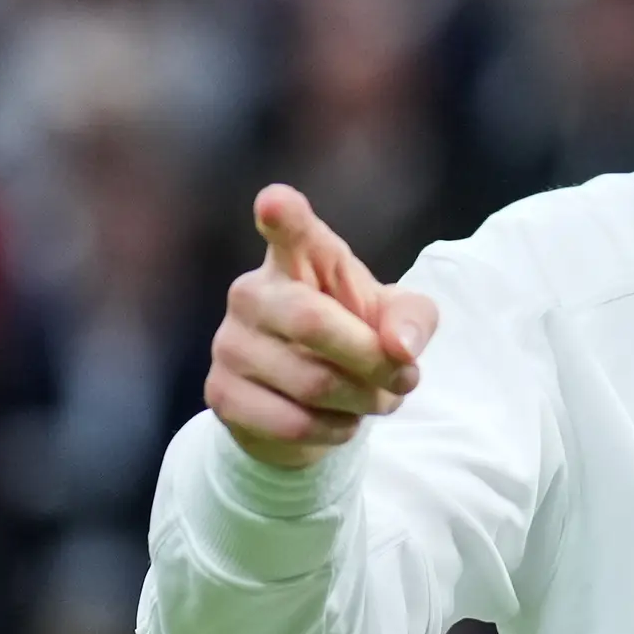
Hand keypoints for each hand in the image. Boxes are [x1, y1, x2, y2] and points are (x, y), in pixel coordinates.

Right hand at [206, 183, 439, 469]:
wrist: (309, 404)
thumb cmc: (354, 339)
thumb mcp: (396, 320)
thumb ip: (412, 319)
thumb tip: (400, 349)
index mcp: (298, 259)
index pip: (288, 230)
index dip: (282, 214)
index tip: (274, 201)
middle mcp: (252, 292)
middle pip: (312, 323)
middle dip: (373, 361)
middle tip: (405, 379)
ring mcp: (229, 343)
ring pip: (312, 383)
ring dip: (364, 402)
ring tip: (376, 400)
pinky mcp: (220, 393)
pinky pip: (293, 423)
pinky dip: (336, 431)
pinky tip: (340, 421)